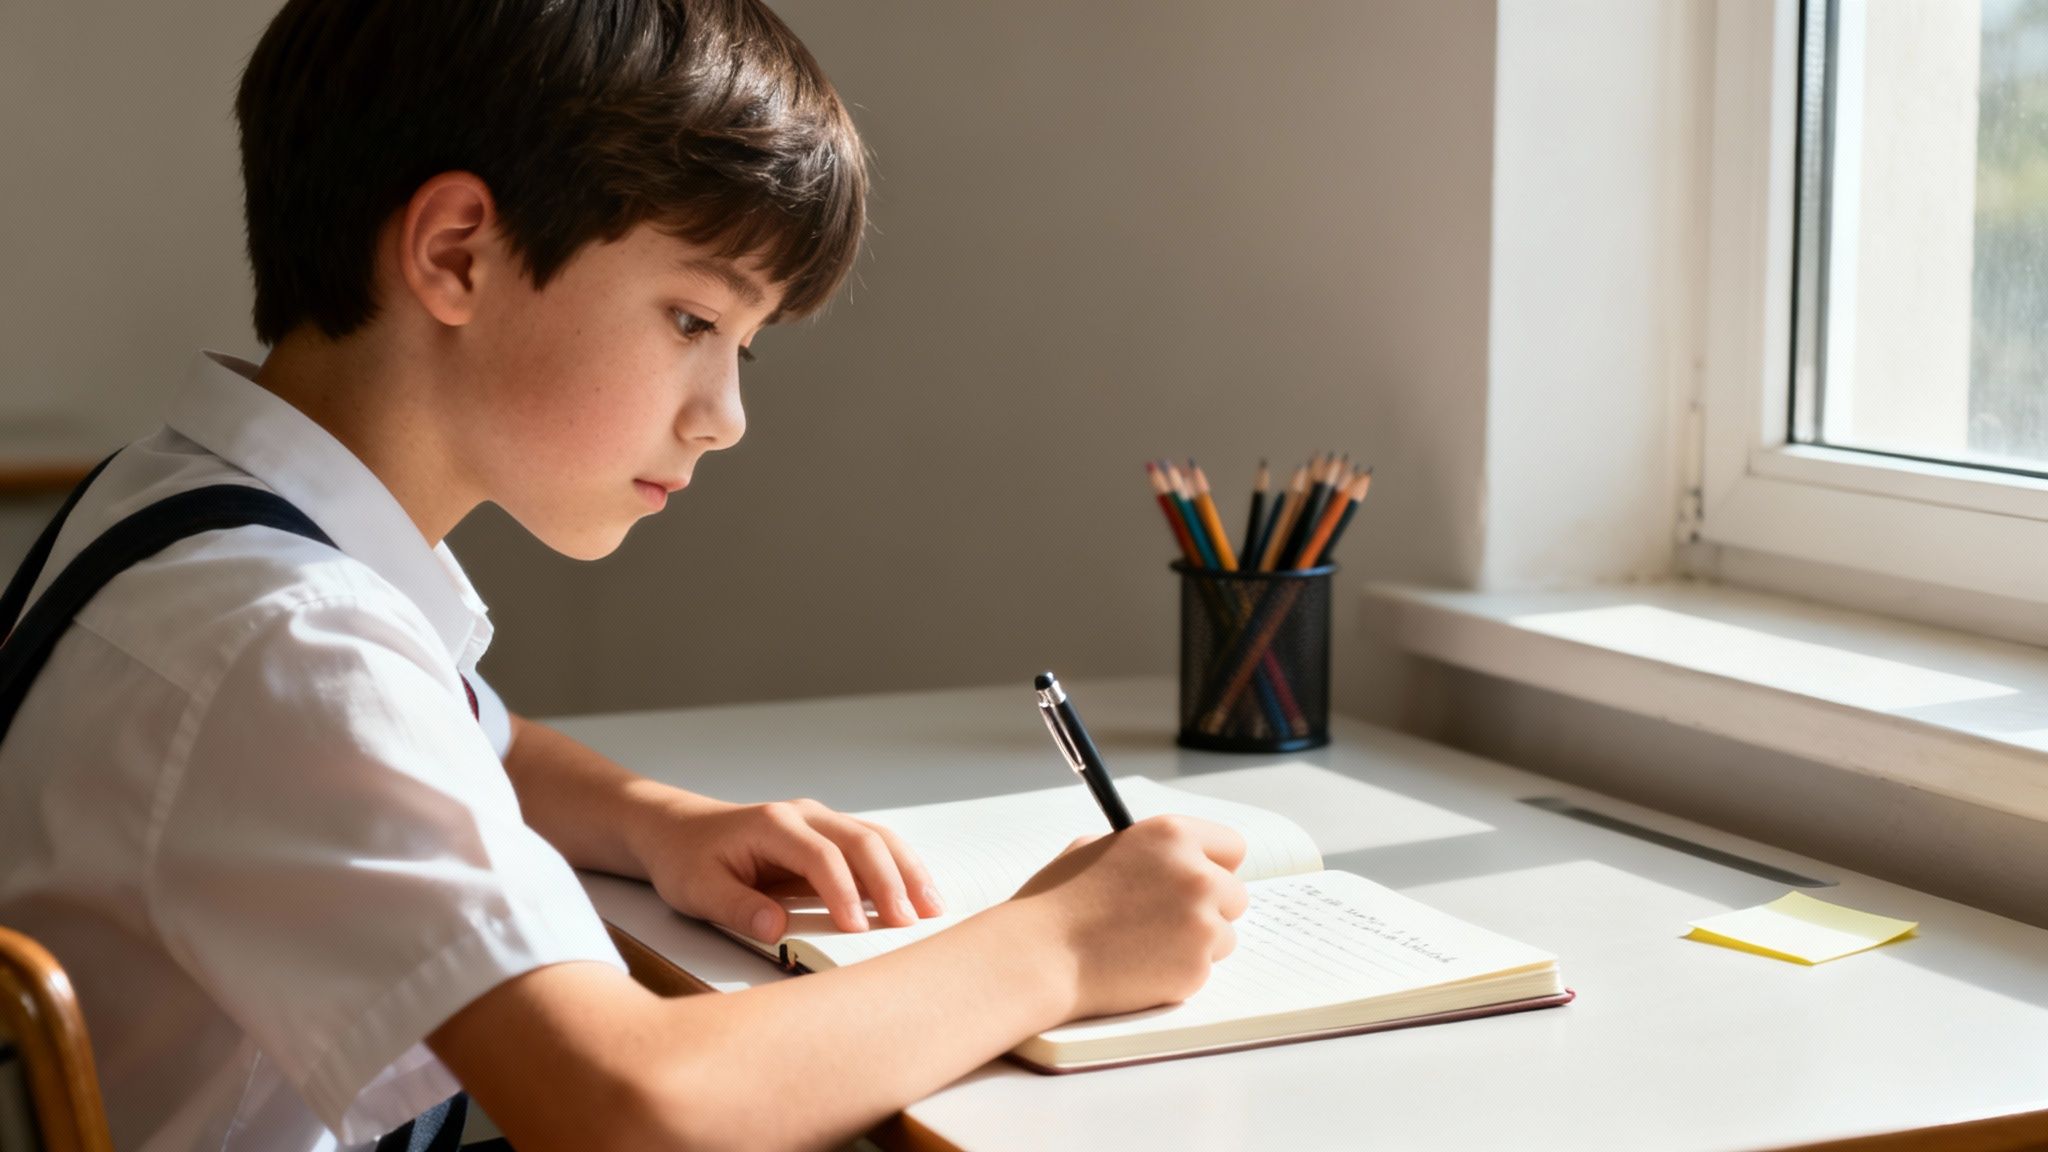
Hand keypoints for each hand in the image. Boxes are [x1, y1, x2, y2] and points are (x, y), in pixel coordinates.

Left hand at [630, 793, 946, 941]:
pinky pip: (873, 846)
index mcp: (772, 824)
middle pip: (861, 840)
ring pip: (876, 838)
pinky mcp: (829, 836)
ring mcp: (820, 822)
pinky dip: (899, 869)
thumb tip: (775, 929)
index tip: (857, 929)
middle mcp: (804, 815)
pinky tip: (918, 895)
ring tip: (932, 908)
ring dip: (907, 871)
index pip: (820, 855)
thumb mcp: (695, 889)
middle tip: (911, 921)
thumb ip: (735, 907)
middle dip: (891, 881)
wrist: (679, 829)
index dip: (843, 892)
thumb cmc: (688, 858)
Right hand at [1008, 815, 1248, 1019]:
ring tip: (1145, 945)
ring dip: (1196, 943)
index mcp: (1172, 836)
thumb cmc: (1057, 902)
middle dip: (1210, 908)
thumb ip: (1143, 849)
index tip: (1204, 878)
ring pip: (1223, 936)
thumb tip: (1168, 857)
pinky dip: (1178, 971)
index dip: (1215, 864)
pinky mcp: (1196, 968)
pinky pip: (1203, 969)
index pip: (1231, 847)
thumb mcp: (1095, 849)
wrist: (1040, 955)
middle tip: (1170, 920)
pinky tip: (1139, 966)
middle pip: (1235, 894)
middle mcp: (1197, 875)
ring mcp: (1201, 924)